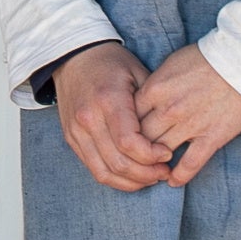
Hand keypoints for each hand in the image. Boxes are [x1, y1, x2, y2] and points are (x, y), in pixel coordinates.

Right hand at [51, 44, 174, 191]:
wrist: (73, 57)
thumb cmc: (110, 62)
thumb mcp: (137, 72)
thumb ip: (151, 104)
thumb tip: (169, 134)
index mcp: (108, 100)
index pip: (129, 143)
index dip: (151, 156)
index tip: (167, 153)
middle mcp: (88, 118)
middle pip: (118, 163)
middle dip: (146, 174)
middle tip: (164, 171)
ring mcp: (76, 131)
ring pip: (105, 172)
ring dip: (132, 182)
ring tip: (151, 177)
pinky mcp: (71, 139)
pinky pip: (94, 169)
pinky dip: (115, 179)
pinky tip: (133, 176)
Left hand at [135, 45, 240, 186]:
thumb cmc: (207, 58)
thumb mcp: (172, 63)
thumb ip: (156, 84)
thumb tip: (145, 99)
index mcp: (155, 89)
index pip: (128, 117)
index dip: (125, 130)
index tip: (126, 137)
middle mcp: (168, 109)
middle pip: (140, 138)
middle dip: (135, 150)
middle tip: (134, 159)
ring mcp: (190, 125)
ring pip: (160, 153)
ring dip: (154, 165)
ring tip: (152, 172)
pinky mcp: (211, 137)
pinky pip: (190, 164)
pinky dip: (179, 176)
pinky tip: (173, 181)